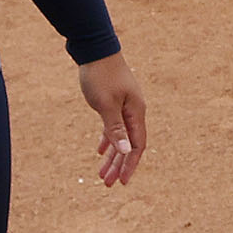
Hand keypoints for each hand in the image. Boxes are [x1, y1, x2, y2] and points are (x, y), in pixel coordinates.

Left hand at [78, 52, 146, 185]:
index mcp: (136, 113)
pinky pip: (113, 126)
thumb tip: (128, 151)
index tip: (121, 182)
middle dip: (118, 165)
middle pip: (129, 145)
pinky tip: (100, 150)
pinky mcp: (114, 101)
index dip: (130, 165)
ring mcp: (124, 106)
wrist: (95, 49)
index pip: (137, 146)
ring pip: (120, 137)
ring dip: (112, 155)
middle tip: (107, 183)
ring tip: (101, 173)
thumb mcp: (106, 104)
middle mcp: (133, 111)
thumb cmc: (100, 75)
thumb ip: (116, 129)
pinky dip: (108, 139)